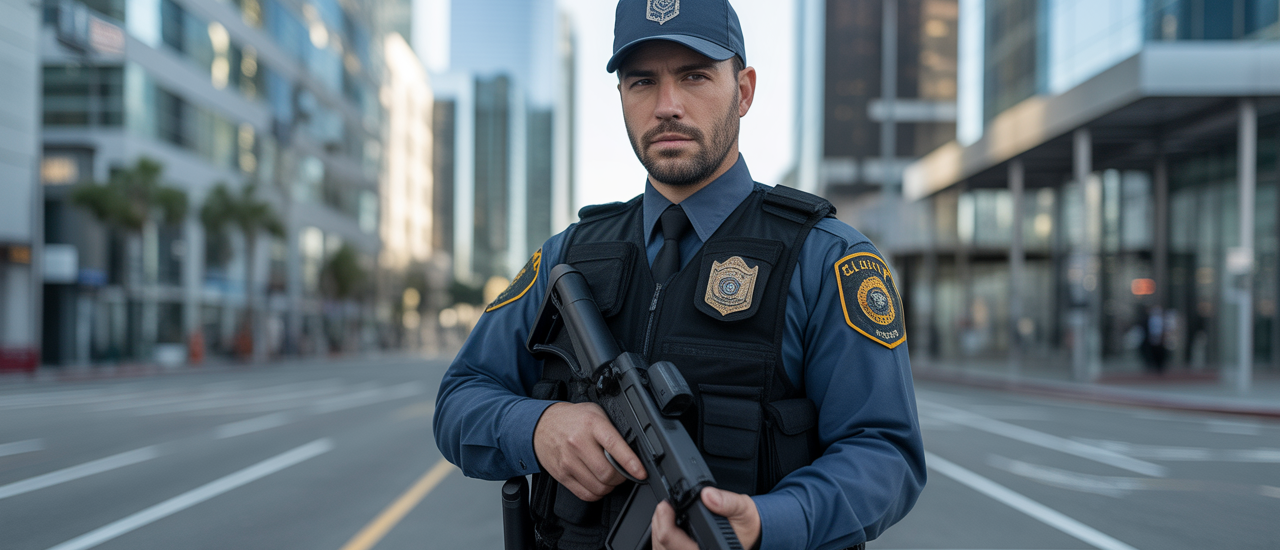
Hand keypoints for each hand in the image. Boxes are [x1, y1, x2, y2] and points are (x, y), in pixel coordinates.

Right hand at [532, 402, 646, 500]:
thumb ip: (612, 429)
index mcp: (591, 424)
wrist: (542, 425)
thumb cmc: (573, 419)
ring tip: (610, 477)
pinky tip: (598, 484)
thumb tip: (634, 449)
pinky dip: (597, 494)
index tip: (641, 472)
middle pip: (607, 473)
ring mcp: (568, 461)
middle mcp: (578, 442)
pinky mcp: (562, 475)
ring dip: (610, 487)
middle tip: (624, 473)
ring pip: (598, 487)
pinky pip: (585, 494)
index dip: (630, 462)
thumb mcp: (595, 413)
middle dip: (622, 477)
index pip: (613, 446)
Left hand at [651, 486, 760, 549]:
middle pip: (663, 547)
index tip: (665, 505)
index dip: (664, 522)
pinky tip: (666, 526)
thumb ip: (727, 503)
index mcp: (712, 548)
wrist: (752, 533)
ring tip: (663, 514)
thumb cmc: (747, 525)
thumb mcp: (743, 509)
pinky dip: (662, 539)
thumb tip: (708, 495)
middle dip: (659, 523)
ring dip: (658, 532)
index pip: (673, 542)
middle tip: (663, 506)